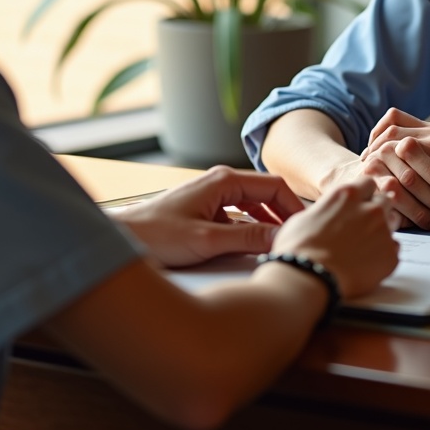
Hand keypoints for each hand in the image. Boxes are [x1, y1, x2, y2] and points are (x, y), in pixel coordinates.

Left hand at [112, 165, 306, 267]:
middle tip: (301, 238)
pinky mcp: (204, 214)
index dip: (295, 207)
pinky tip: (256, 249)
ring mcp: (211, 199)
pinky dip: (251, 231)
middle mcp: (219, 184)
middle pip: (266, 195)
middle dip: (285, 215)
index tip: (308, 227)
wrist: (120, 241)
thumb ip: (248, 239)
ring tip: (284, 244)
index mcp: (223, 181)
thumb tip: (282, 239)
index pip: (274, 185)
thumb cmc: (155, 235)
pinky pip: (238, 219)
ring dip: (268, 224)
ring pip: (253, 208)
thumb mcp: (208, 241)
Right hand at [269, 177, 399, 299]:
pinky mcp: (390, 256)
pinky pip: (393, 250)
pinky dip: (382, 255)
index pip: (368, 183)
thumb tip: (329, 214)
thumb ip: (328, 209)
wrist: (308, 277)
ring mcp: (383, 232)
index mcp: (348, 194)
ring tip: (364, 245)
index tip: (358, 203)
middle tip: (362, 225)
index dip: (363, 194)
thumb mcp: (306, 216)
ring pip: (392, 224)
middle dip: (376, 210)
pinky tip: (366, 263)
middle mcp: (370, 209)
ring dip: (382, 230)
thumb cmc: (300, 248)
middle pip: (384, 201)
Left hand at [355, 109, 429, 230]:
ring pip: (392, 137)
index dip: (377, 133)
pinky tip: (385, 180)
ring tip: (373, 172)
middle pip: (389, 126)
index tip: (372, 151)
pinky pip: (402, 152)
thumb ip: (427, 155)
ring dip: (377, 154)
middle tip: (367, 163)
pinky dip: (388, 165)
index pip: (394, 118)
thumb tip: (396, 164)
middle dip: (372, 145)